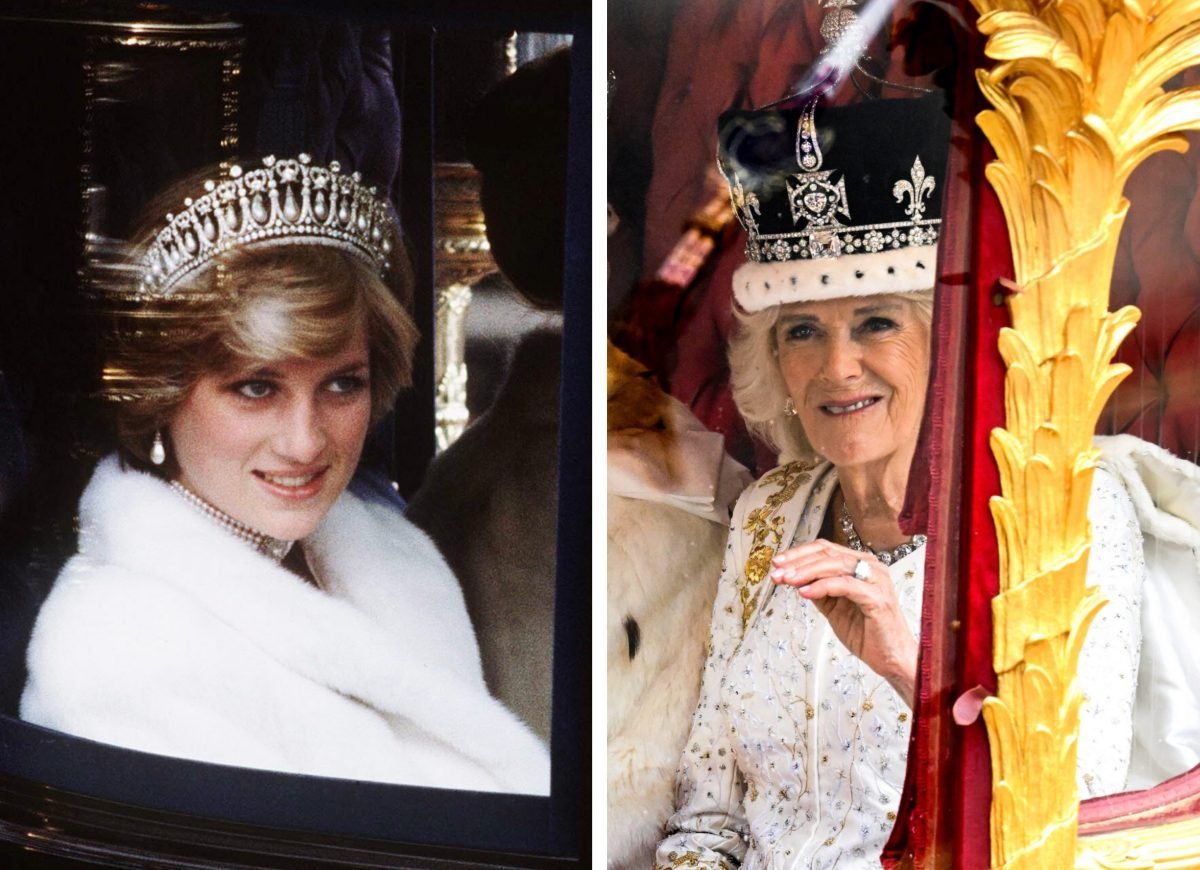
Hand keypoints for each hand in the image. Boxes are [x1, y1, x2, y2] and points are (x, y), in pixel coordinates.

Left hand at [769, 539, 916, 706]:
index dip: (798, 554)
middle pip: (827, 553)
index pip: (825, 549)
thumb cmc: (867, 633)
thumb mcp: (834, 607)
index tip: (776, 563)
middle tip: (776, 572)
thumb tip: (791, 577)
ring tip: (786, 580)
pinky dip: (822, 586)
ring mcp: (876, 580)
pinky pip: (845, 585)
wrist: (891, 659)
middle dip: (797, 562)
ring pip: (835, 565)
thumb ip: (817, 589)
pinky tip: (804, 593)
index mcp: (861, 564)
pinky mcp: (878, 598)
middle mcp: (871, 566)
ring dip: (806, 572)